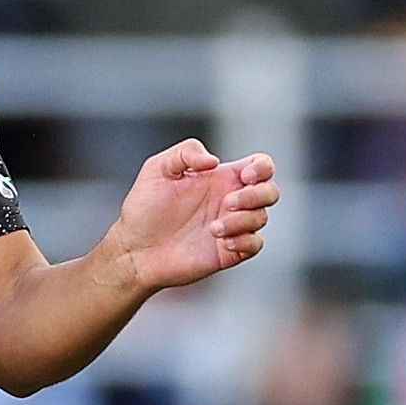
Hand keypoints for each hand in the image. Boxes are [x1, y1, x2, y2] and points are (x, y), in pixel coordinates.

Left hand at [96, 139, 278, 295]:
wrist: (135, 249)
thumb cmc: (144, 208)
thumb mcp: (157, 169)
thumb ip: (185, 152)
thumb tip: (214, 161)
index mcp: (220, 178)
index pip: (261, 166)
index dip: (263, 167)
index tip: (244, 175)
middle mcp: (230, 201)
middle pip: (270, 192)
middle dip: (257, 194)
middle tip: (228, 202)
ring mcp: (231, 227)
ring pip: (262, 218)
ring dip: (242, 220)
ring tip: (212, 228)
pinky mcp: (228, 252)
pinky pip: (255, 244)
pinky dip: (245, 241)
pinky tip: (221, 241)